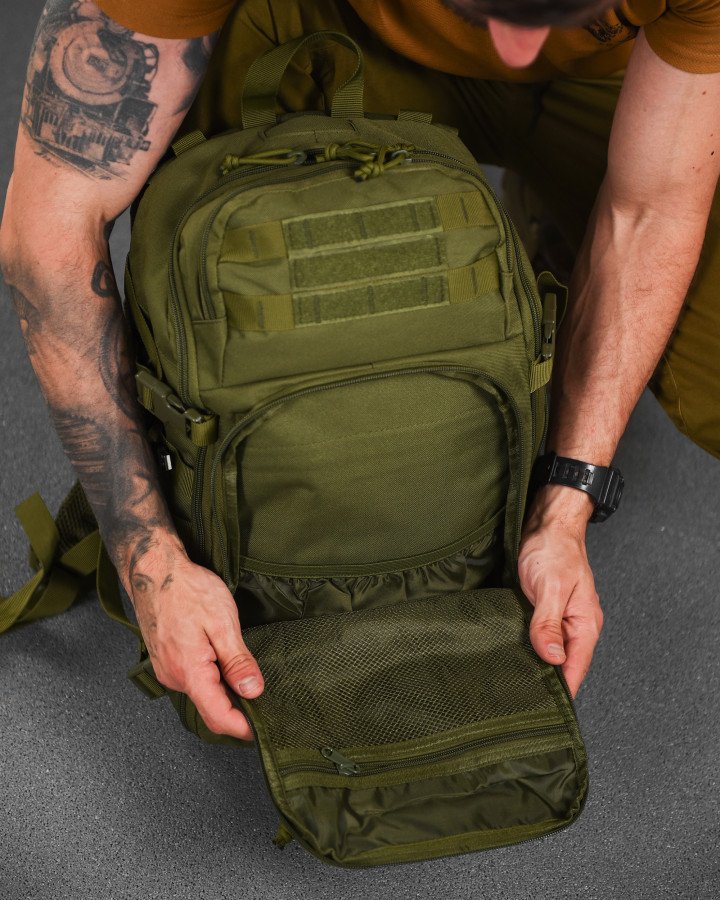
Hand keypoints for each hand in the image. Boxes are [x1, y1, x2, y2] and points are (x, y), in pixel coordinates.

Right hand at [127, 545, 263, 739]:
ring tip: (249, 684)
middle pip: (210, 709)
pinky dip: (212, 682)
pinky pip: (193, 681)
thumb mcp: (222, 623)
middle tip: (265, 707)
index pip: (218, 716)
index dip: (242, 728)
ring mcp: (167, 670)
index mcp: (189, 672)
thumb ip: (237, 662)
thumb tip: (253, 692)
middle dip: (237, 713)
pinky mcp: (166, 661)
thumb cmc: (187, 590)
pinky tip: (226, 668)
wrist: (154, 571)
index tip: (263, 731)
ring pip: (201, 695)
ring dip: (225, 695)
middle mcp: (174, 677)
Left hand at [518, 487, 603, 697]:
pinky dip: (527, 646)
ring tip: (513, 684)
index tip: (544, 710)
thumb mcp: (551, 588)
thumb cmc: (554, 550)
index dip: (562, 690)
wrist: (547, 523)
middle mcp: (575, 625)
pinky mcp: (544, 611)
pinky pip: (538, 636)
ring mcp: (559, 618)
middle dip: (546, 682)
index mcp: (585, 624)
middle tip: (520, 701)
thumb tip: (553, 658)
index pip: (575, 668)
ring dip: (534, 664)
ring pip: (549, 651)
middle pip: (563, 664)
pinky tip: (512, 653)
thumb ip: (550, 624)